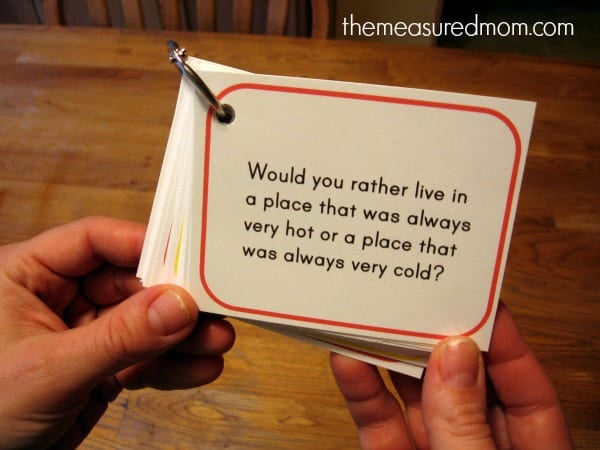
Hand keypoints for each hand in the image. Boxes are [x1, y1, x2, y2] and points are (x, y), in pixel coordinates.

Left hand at [0, 217, 234, 448]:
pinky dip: (172, 365)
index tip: (187, 255)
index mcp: (28, 276)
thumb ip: (118, 337)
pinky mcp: (100, 368)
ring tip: (217, 340)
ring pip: (143, 324)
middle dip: (174, 300)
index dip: (142, 245)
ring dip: (182, 335)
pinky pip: (143, 358)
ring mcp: (82, 335)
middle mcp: (58, 299)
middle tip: (213, 307)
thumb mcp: (49, 369)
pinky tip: (200, 367)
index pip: (94, 242)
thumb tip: (176, 306)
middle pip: (130, 283)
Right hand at [330, 303, 571, 448]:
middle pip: (460, 380)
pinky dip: (361, 392)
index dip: (498, 336)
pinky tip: (347, 360)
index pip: (521, 383)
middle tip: (411, 292)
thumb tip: (453, 358)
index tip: (475, 294)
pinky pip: (377, 424)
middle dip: (433, 337)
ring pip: (412, 396)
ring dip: (389, 356)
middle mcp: (480, 445)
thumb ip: (466, 427)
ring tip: (370, 314)